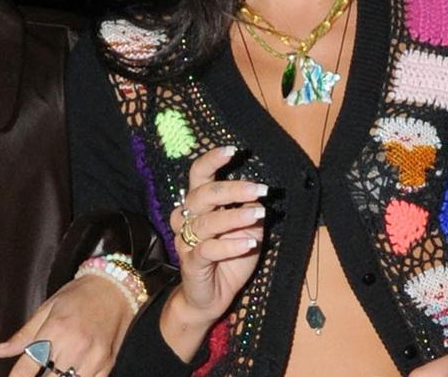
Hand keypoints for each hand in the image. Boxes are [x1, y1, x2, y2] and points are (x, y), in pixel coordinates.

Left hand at [0, 273, 133, 376]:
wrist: (116, 287)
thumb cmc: (78, 295)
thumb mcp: (47, 308)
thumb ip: (23, 335)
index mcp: (55, 328)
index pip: (29, 365)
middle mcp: (74, 344)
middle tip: (35, 373)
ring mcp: (93, 357)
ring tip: (52, 374)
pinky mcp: (107, 364)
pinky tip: (70, 375)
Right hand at [159, 145, 265, 360]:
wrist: (210, 297)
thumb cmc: (228, 259)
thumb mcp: (246, 231)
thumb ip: (249, 213)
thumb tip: (259, 196)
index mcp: (198, 204)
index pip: (198, 175)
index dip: (212, 160)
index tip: (233, 150)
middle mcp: (187, 218)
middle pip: (203, 194)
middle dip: (232, 189)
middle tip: (260, 189)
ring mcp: (187, 241)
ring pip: (207, 222)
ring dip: (235, 216)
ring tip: (259, 214)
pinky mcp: (191, 263)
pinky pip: (208, 250)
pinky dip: (230, 245)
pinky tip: (249, 242)